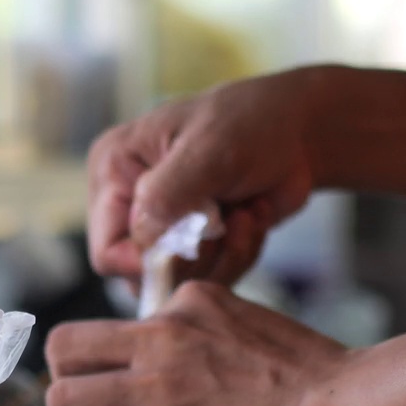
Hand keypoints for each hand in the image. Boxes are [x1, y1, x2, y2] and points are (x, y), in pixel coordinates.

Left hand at [45, 281, 353, 405]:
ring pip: (64, 401)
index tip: (123, 387)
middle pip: (65, 349)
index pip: (113, 323)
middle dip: (73, 386)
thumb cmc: (318, 379)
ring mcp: (156, 385)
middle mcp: (160, 335)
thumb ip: (208, 336)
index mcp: (187, 304)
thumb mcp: (249, 325)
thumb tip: (195, 367)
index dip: (105, 361)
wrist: (343, 405)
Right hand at [87, 69, 324, 288]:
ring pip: (181, 283)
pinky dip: (240, 254)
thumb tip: (144, 241)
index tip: (193, 241)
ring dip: (225, 254)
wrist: (298, 131)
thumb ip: (166, 195)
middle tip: (228, 218)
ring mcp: (166, 229)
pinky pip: (212, 279)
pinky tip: (252, 217)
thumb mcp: (207, 150)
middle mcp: (131, 206)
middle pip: (144, 276)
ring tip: (245, 213)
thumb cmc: (249, 123)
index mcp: (113, 173)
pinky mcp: (198, 246)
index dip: (147, 262)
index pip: (107, 251)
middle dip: (196, 256)